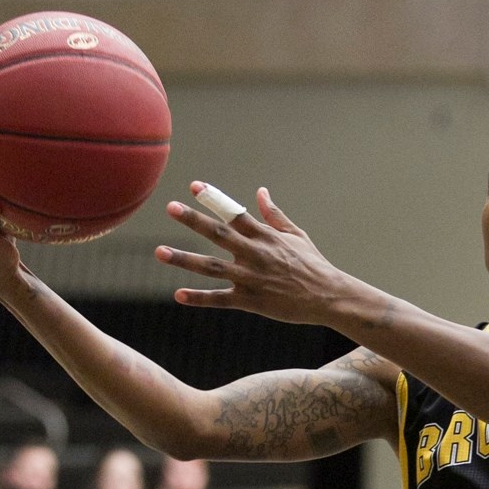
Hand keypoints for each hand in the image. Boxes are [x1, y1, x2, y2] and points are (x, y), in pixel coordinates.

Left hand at [155, 183, 346, 323]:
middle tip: (171, 207)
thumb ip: (275, 215)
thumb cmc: (314, 264)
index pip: (234, 213)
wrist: (329, 296)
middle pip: (219, 234)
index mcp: (266, 236)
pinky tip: (179, 295)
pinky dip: (200, 298)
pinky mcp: (252, 301)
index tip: (194, 186)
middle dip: (194, 220)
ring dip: (184, 259)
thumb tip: (260, 192)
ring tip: (159, 253)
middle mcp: (255, 254)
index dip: (213, 199)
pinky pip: (221, 299)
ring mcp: (252, 278)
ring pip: (212, 267)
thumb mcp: (297, 235)